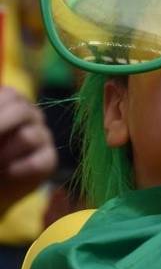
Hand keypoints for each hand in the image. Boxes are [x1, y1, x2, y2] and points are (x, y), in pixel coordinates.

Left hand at [0, 87, 56, 214]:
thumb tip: (14, 134)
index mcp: (11, 102)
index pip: (9, 95)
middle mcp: (30, 116)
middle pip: (22, 111)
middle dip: (0, 126)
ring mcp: (42, 136)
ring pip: (29, 137)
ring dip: (4, 153)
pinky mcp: (49, 159)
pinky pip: (38, 162)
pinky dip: (18, 169)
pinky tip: (5, 173)